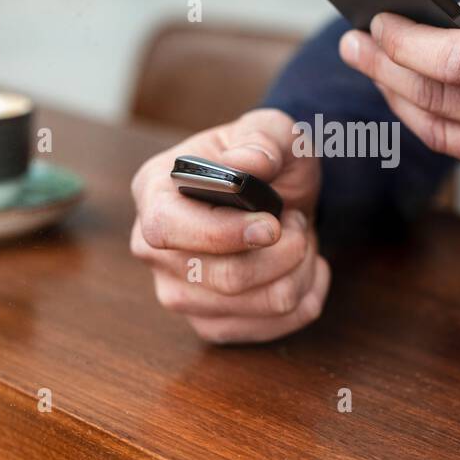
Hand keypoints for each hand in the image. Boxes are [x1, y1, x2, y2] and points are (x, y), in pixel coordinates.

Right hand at [130, 108, 328, 343]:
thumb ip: (263, 139)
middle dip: (283, 251)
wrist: (281, 195)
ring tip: (300, 240)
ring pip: (255, 305)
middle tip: (295, 221)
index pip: (166, 229)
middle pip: (222, 278)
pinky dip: (305, 297)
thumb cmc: (267, 161)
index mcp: (154, 192)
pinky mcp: (210, 323)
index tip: (271, 226)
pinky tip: (306, 268)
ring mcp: (178, 293)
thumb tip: (246, 164)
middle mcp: (153, 250)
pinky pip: (269, 329)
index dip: (221, 234)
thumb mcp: (273, 131)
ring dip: (299, 271)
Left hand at [339, 0, 459, 217]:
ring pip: (449, 137)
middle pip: (442, 100)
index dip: (407, 42)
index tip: (378, 23)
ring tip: (382, 71)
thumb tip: (459, 13)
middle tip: (356, 44)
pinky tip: (442, 101)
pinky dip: (455, 128)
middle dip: (388, 68)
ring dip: (406, 102)